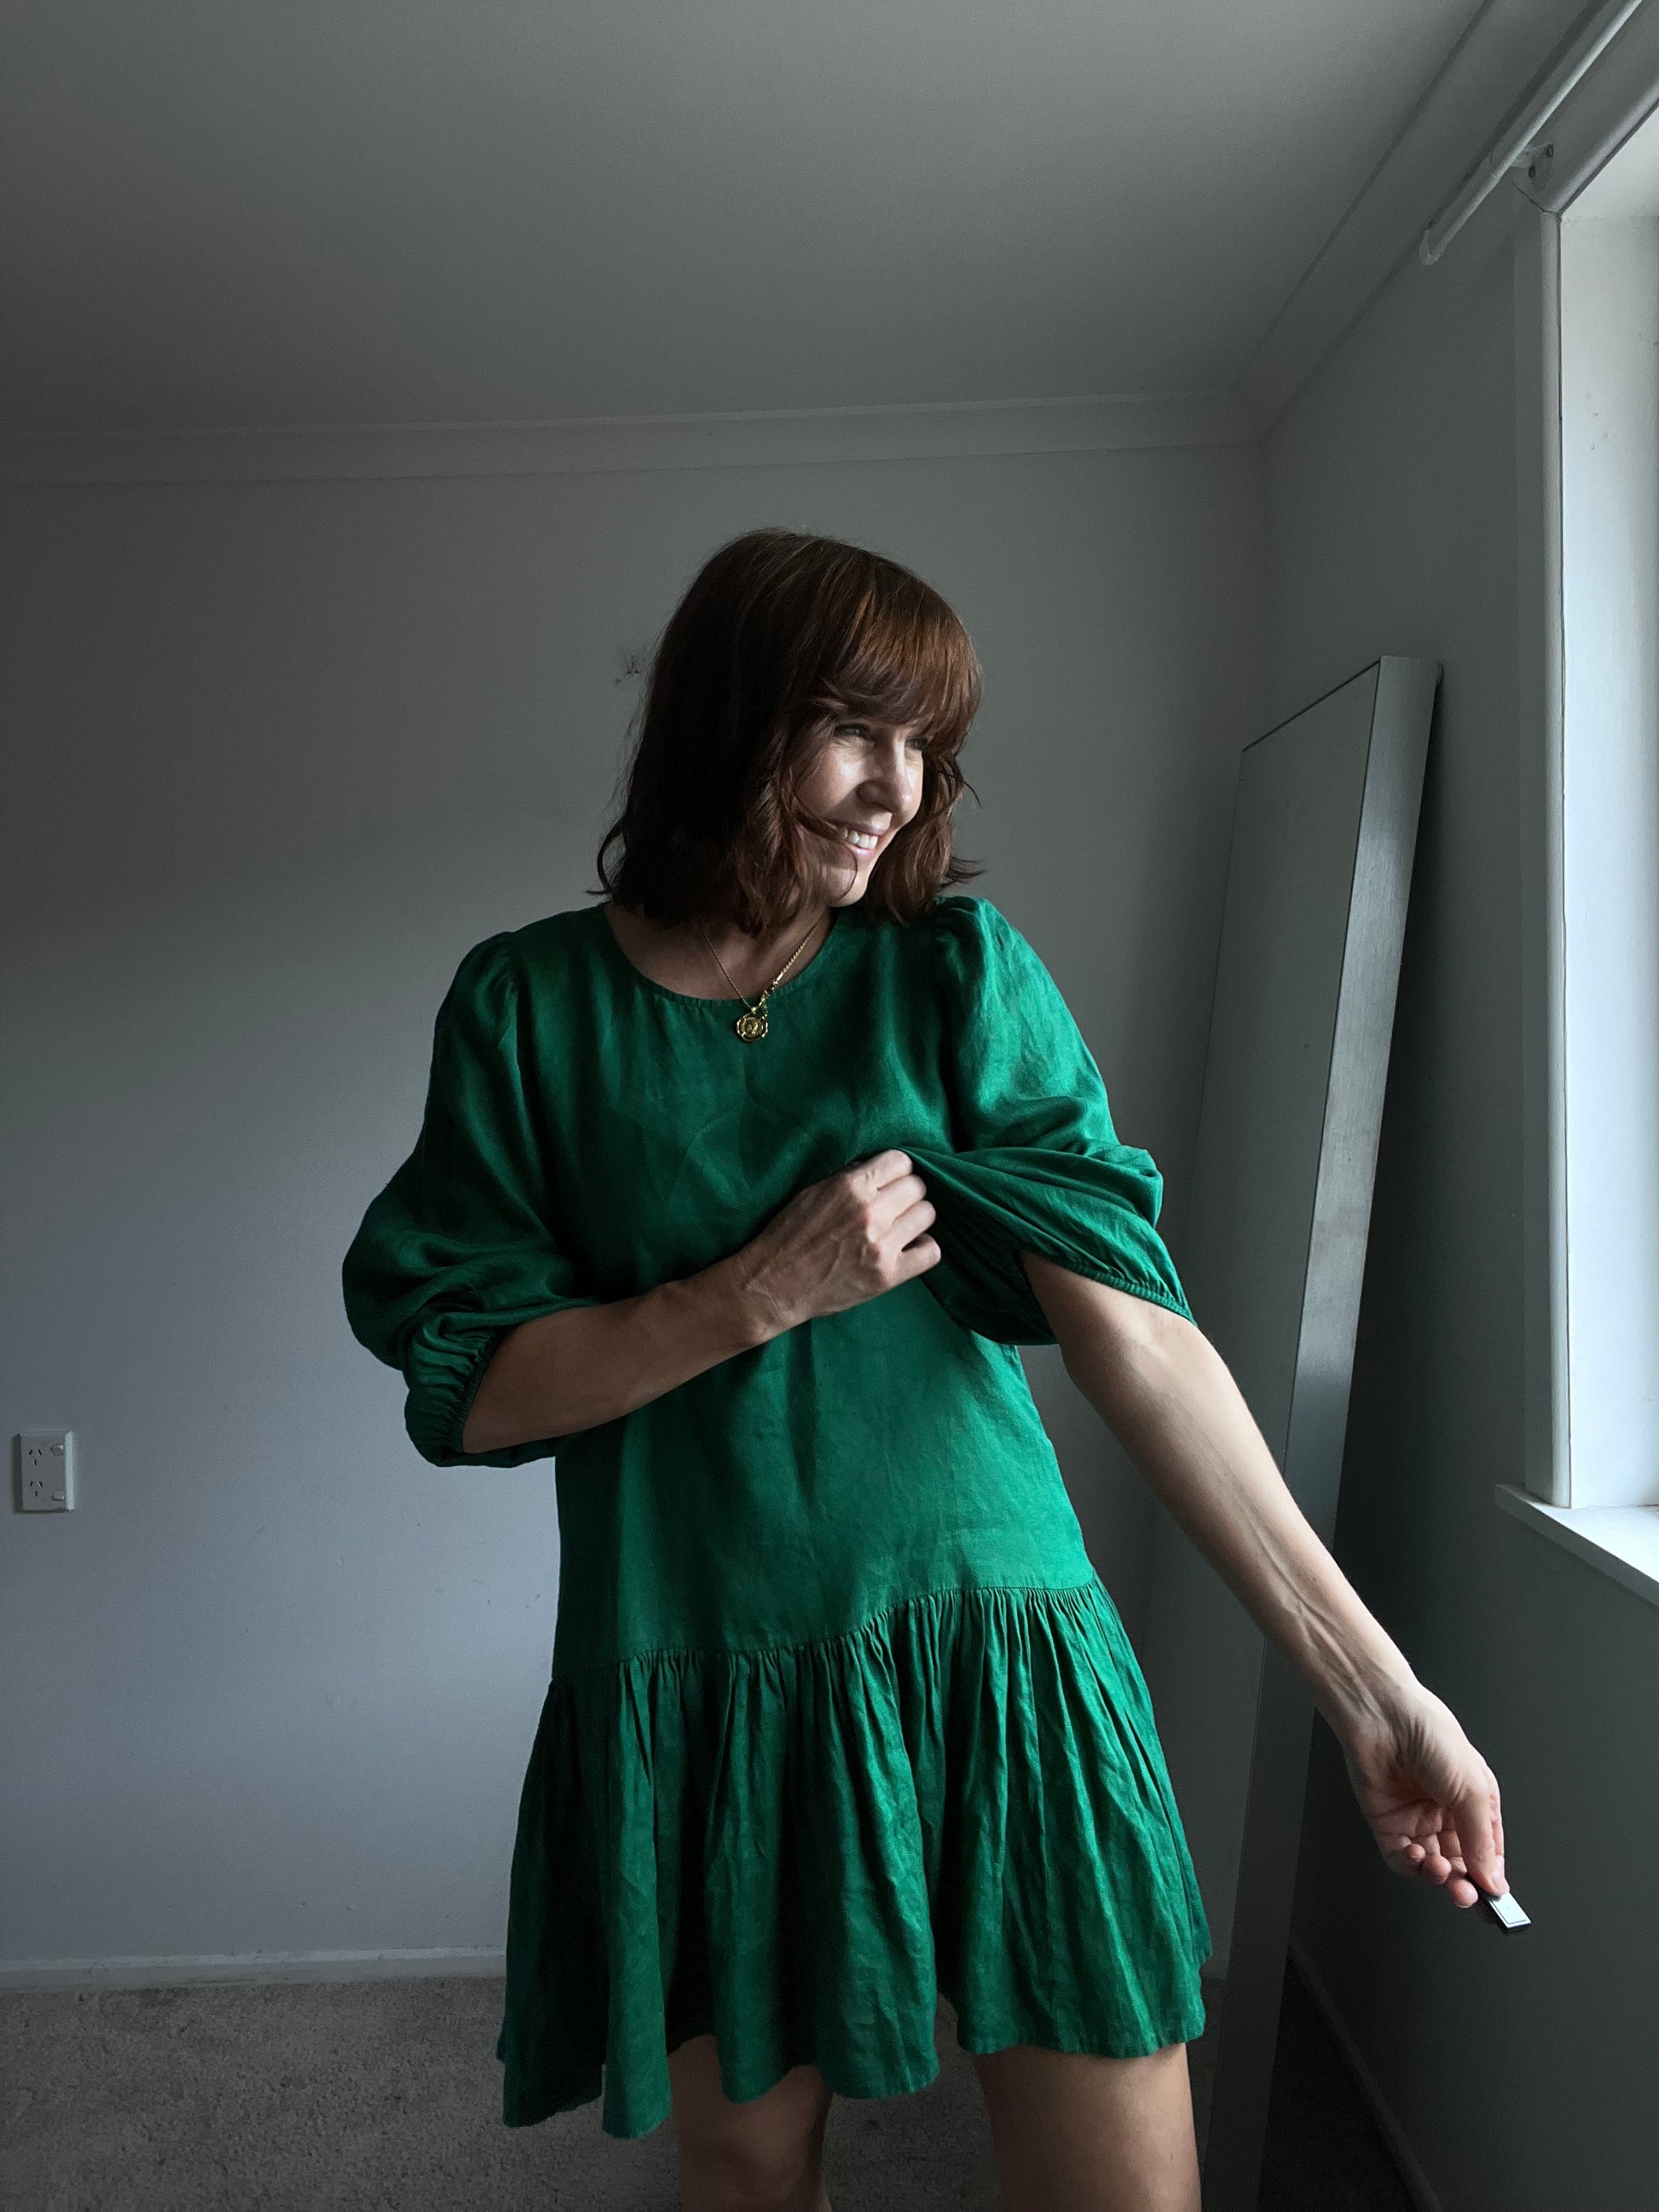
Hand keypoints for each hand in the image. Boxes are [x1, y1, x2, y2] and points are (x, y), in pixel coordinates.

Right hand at [734, 1149, 940, 1334]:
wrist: (773, 1285)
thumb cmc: (787, 1236)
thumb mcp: (811, 1193)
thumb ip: (847, 1178)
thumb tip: (876, 1168)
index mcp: (850, 1187)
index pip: (900, 1162)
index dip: (896, 1170)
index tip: (889, 1181)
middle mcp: (870, 1212)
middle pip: (917, 1187)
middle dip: (907, 1193)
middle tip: (894, 1205)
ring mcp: (881, 1245)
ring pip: (927, 1215)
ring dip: (916, 1218)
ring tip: (900, 1227)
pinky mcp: (888, 1275)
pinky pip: (930, 1252)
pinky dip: (923, 1248)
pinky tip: (908, 1248)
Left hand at [1339, 1682, 1505, 1909]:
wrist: (1382, 1716)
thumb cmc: (1430, 1734)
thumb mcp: (1472, 1789)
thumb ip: (1481, 1840)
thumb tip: (1493, 1880)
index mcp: (1474, 1802)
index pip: (1488, 1852)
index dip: (1492, 1878)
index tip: (1496, 1901)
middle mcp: (1446, 1812)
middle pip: (1460, 1864)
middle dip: (1466, 1884)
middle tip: (1467, 1895)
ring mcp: (1416, 1818)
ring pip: (1432, 1866)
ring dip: (1438, 1876)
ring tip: (1441, 1871)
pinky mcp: (1387, 1822)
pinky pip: (1401, 1859)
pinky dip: (1410, 1866)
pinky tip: (1416, 1856)